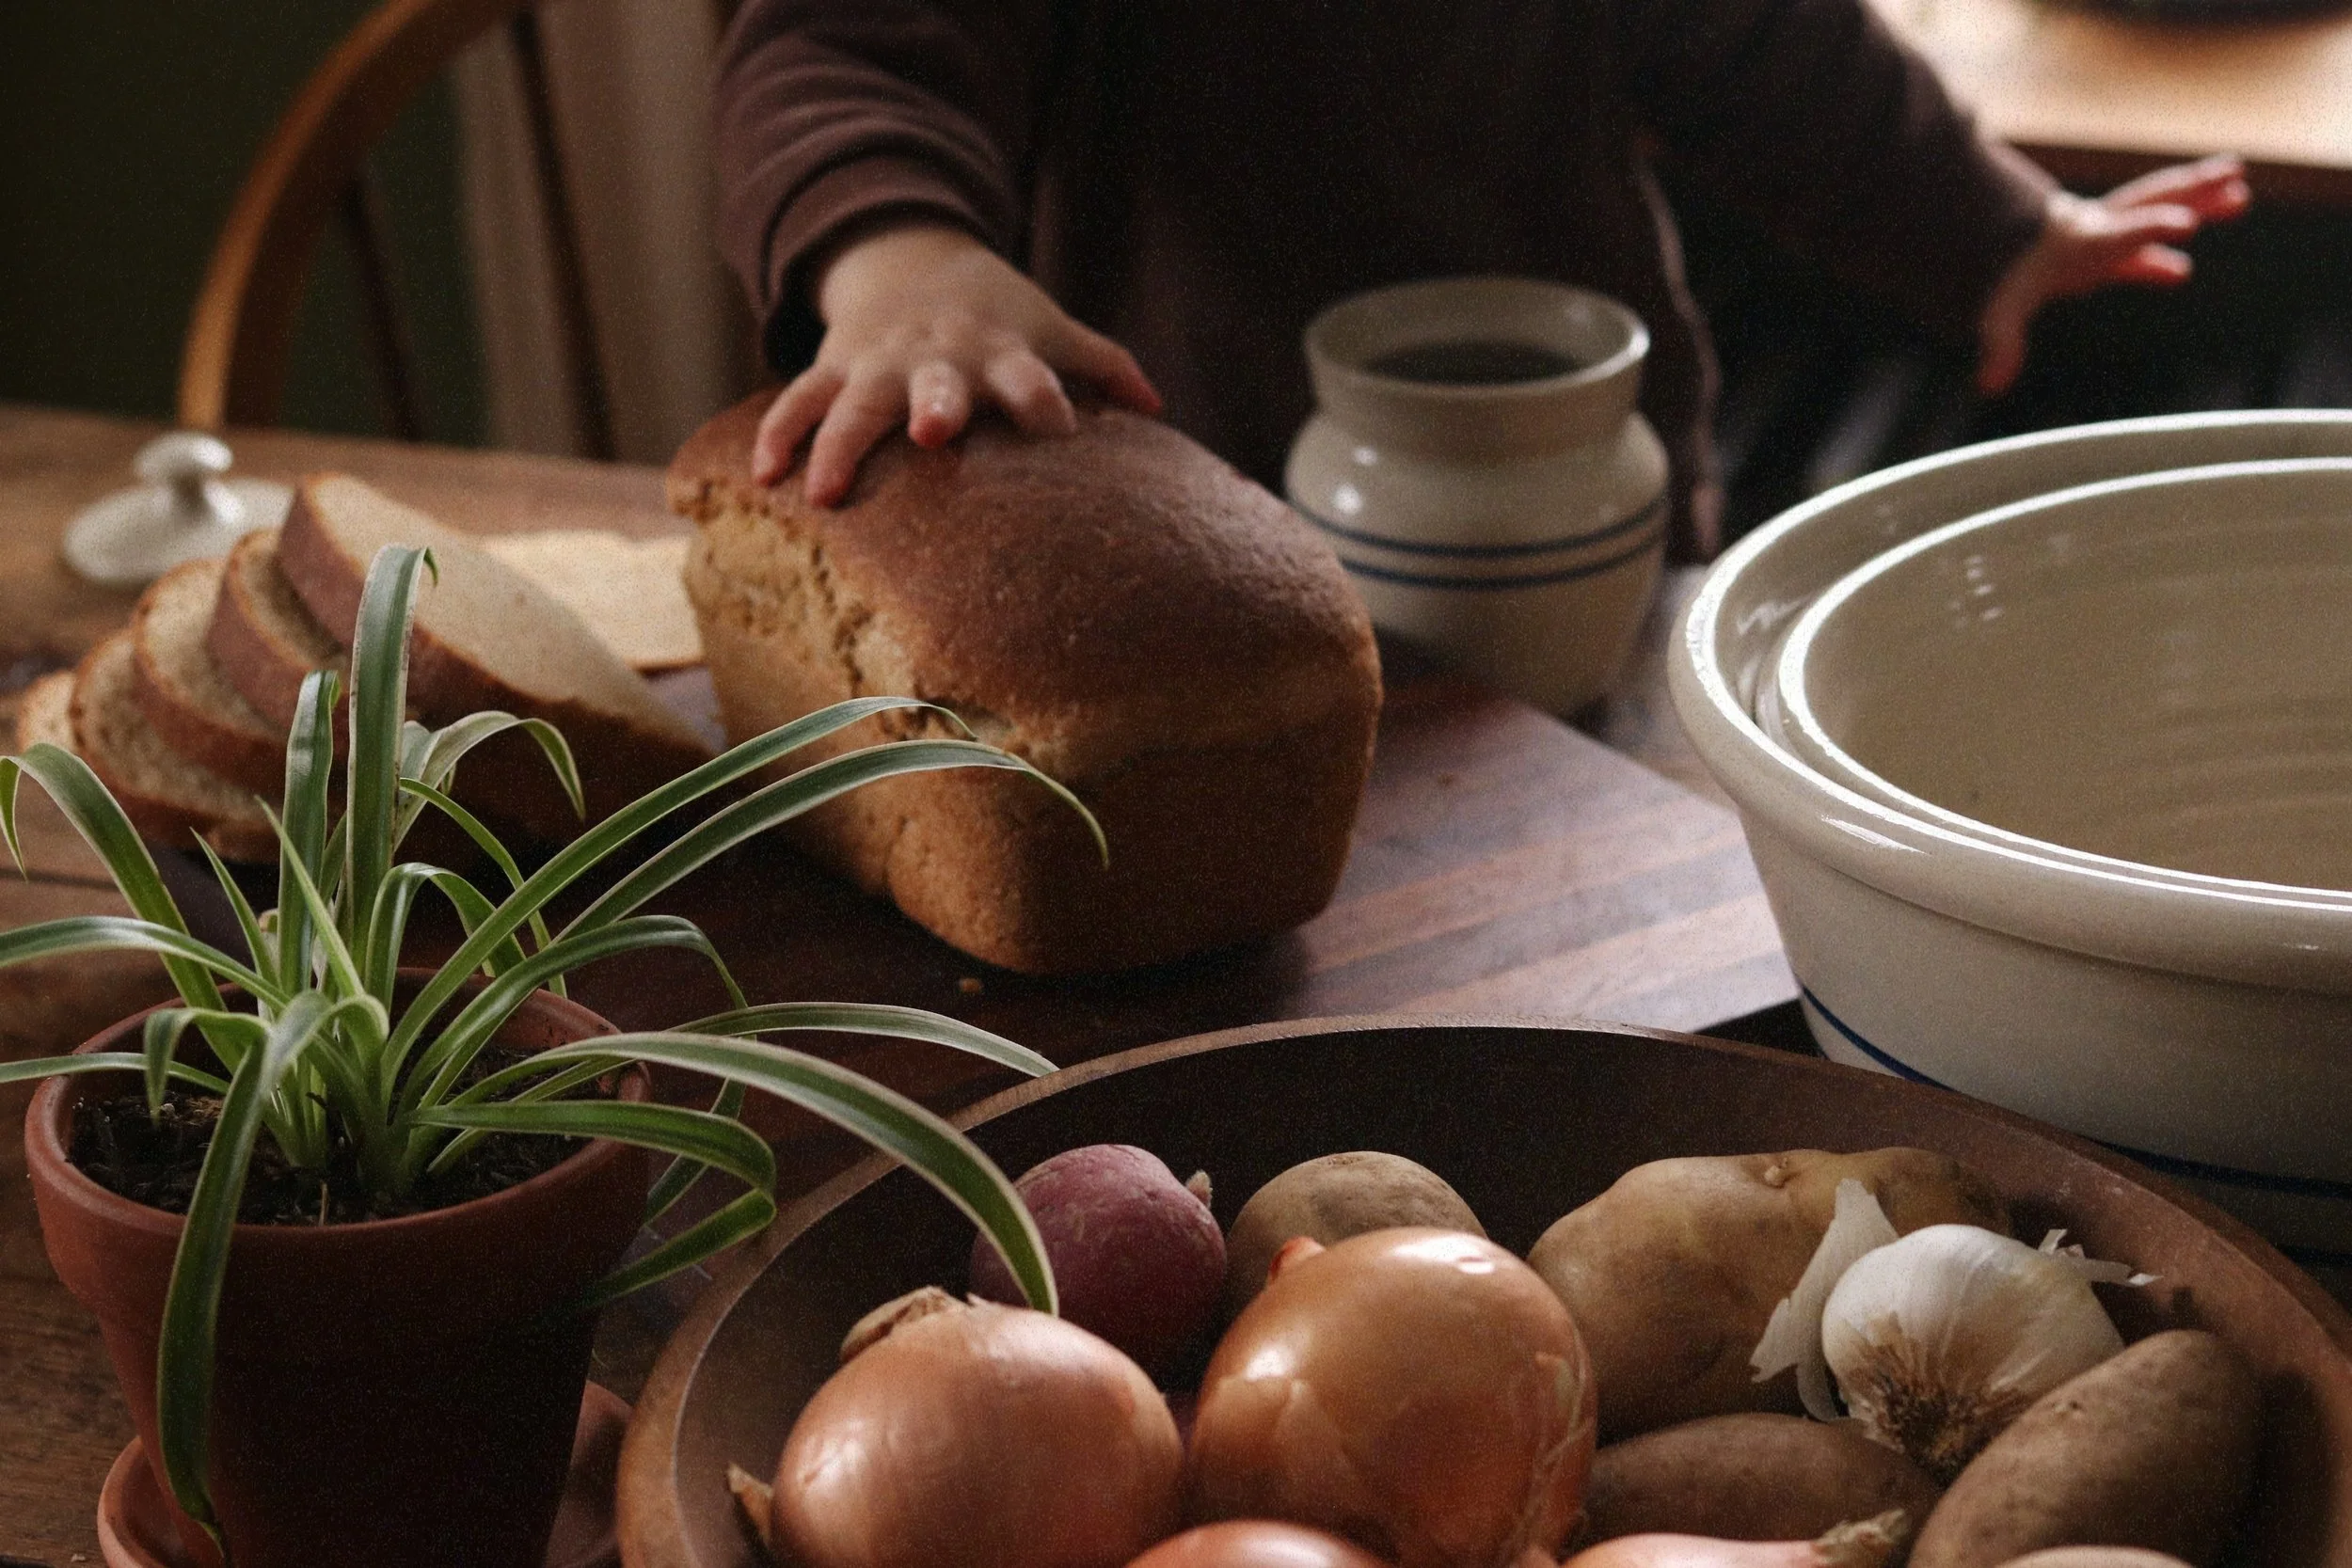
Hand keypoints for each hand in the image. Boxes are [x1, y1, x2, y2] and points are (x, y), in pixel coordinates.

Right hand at [752, 223, 1162, 502]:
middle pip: (936, 383)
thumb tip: (1157, 407)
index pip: (1030, 374)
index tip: (1063, 429)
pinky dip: (779, 436)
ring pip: (853, 403)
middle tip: (932, 434)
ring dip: (837, 444)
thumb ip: (1103, 364)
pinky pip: (799, 401)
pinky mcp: (834, 367)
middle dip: (934, 404)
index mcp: (999, 351)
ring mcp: (879, 363)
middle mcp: (937, 358)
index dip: (1045, 396)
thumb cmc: (996, 314)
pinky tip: (762, 478)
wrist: (911, 256)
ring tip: (821, 493)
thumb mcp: (1050, 326)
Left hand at [1977, 154, 2250, 395]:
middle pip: (2152, 203)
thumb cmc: (2000, 274)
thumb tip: (1989, 385)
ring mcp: (2105, 231)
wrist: (1985, 240)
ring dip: (2198, 200)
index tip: (2183, 223)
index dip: (2151, 230)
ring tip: (2238, 194)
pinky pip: (2141, 244)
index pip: (2123, 234)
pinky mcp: (2105, 242)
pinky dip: (2157, 257)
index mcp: (2083, 244)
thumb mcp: (1999, 308)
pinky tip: (2177, 273)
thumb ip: (2002, 342)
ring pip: (2158, 208)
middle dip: (2193, 191)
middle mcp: (2100, 230)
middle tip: (2233, 176)